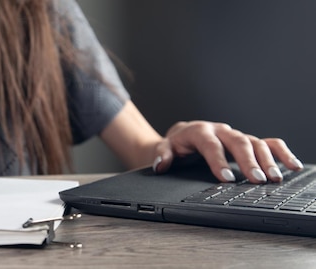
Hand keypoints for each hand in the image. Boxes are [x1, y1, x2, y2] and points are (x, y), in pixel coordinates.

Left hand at [152, 121, 302, 182]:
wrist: (182, 136)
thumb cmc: (176, 144)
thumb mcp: (164, 147)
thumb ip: (162, 155)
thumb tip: (161, 164)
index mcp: (200, 131)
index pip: (211, 144)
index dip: (218, 161)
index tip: (227, 178)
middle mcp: (221, 130)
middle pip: (238, 142)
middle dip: (249, 162)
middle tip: (257, 180)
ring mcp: (235, 135)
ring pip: (255, 143)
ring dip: (267, 160)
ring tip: (275, 178)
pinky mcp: (246, 140)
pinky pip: (267, 143)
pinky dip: (281, 153)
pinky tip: (292, 166)